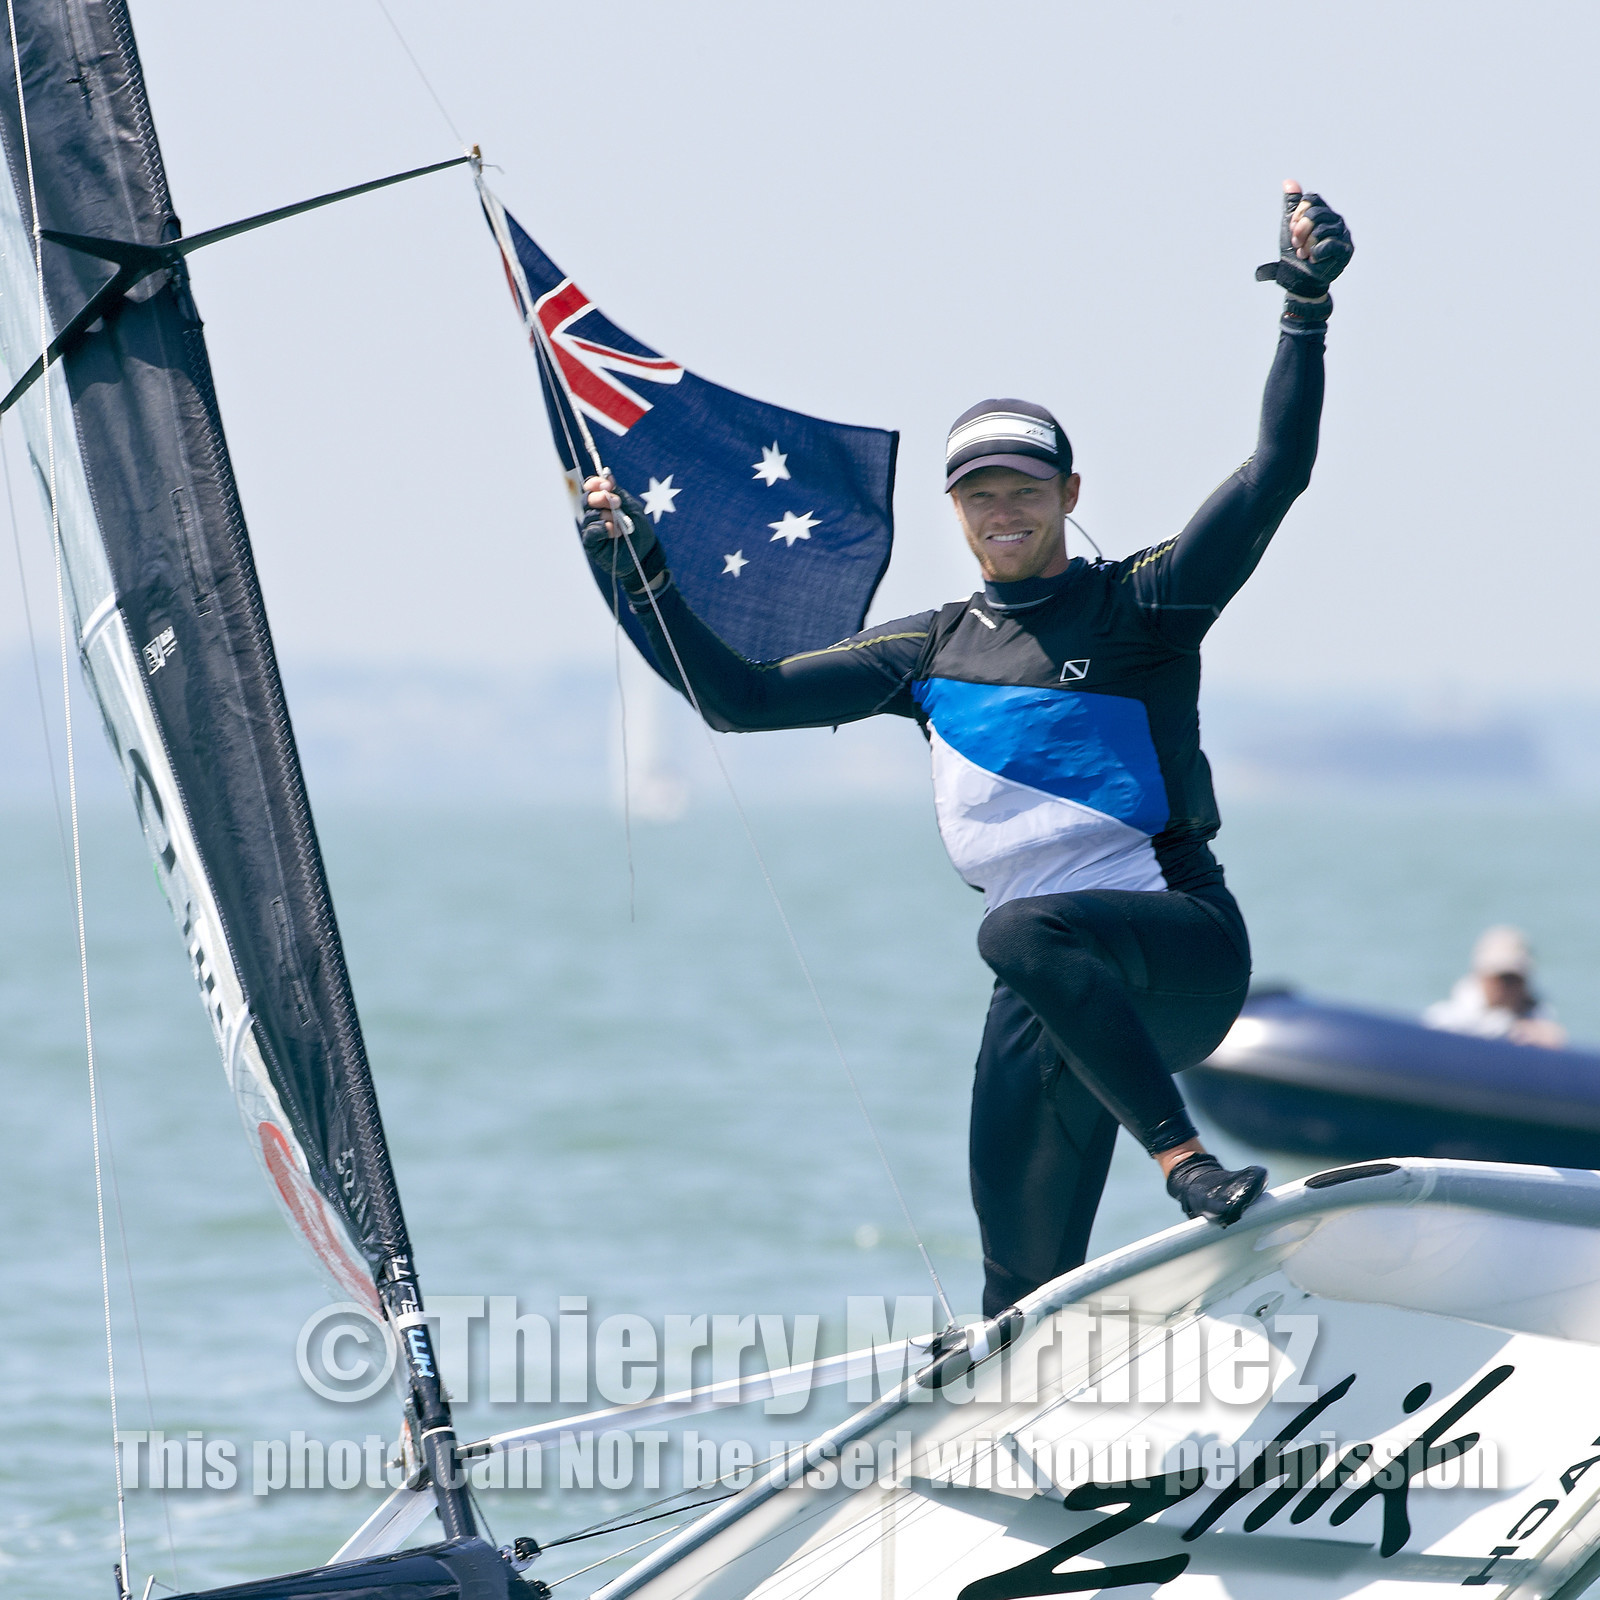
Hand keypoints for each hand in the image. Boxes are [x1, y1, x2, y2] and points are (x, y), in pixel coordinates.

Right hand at [579, 471, 663, 592]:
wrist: (645, 554)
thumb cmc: (640, 531)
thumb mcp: (632, 508)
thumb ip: (619, 494)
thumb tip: (607, 476)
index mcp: (604, 502)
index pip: (591, 488)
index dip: (595, 483)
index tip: (607, 484)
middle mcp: (595, 513)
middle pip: (587, 499)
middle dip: (600, 498)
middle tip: (616, 502)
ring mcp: (592, 528)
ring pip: (589, 515)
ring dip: (607, 516)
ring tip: (621, 524)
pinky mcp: (592, 543)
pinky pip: (591, 531)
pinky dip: (602, 529)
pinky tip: (613, 531)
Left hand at [1255, 180, 1352, 297]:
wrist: (1299, 279)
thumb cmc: (1295, 254)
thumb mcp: (1290, 227)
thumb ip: (1292, 205)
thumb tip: (1288, 182)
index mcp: (1323, 212)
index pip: (1310, 201)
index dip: (1297, 216)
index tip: (1292, 230)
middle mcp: (1335, 220)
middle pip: (1315, 214)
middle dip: (1300, 232)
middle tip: (1298, 245)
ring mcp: (1343, 234)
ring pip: (1320, 230)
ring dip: (1306, 246)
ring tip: (1306, 254)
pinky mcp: (1346, 250)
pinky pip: (1328, 244)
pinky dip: (1316, 253)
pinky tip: (1315, 259)